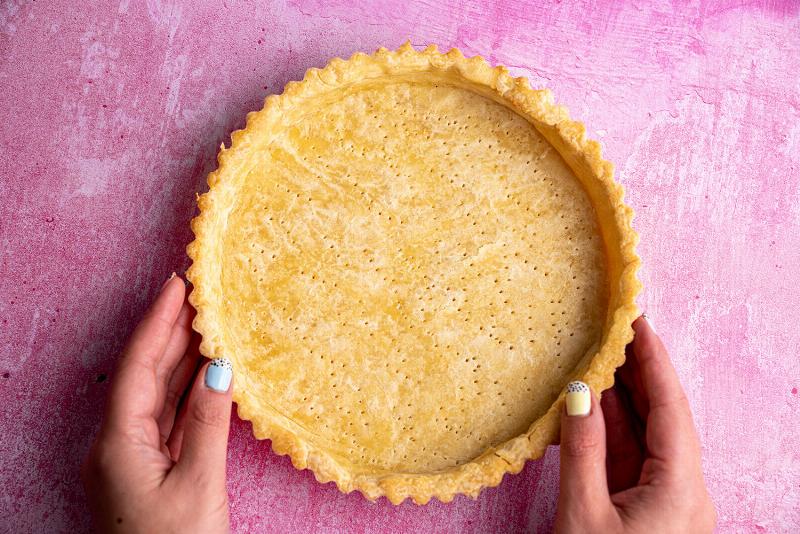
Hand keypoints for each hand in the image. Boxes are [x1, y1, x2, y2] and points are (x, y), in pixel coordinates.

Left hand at [82, 275, 233, 532]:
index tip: (176, 286)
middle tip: (197, 294)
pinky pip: (169, 419)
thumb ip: (209, 422)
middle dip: (169, 333)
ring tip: (206, 322)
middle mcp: (118, 444)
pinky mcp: (152, 470)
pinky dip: (189, 393)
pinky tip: (207, 374)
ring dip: (181, 359)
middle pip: (145, 375)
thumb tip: (221, 368)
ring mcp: (134, 457)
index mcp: (118, 443)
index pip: (137, 367)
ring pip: (159, 395)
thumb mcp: (199, 483)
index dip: (157, 323)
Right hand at [554, 316, 715, 532]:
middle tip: (614, 329)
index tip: (637, 321)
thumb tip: (577, 394)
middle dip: (639, 370)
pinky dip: (612, 428)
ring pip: (647, 435)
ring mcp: (668, 500)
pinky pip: (633, 456)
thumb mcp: (584, 515)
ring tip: (599, 356)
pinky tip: (591, 403)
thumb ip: (583, 452)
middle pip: (664, 415)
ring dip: (622, 397)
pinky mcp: (649, 508)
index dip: (653, 360)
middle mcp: (684, 491)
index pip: (670, 408)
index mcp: (679, 490)